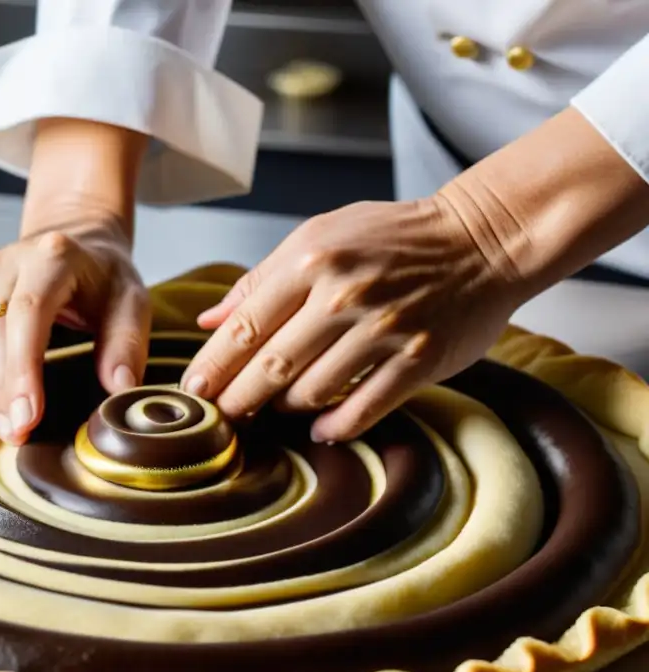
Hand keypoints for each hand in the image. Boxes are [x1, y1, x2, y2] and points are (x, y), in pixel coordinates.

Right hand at [0, 218, 148, 444]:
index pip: (26, 314)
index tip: (30, 415)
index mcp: (50, 258)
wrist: (74, 248)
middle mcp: (2, 265)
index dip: (23, 369)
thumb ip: (127, 343)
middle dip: (2, 393)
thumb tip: (119, 387)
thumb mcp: (131, 303)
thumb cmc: (103, 281)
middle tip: (22, 434)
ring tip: (9, 430)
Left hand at [182, 195, 525, 441]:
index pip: (245, 326)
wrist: (483, 239)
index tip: (194, 391)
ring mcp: (384, 330)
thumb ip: (261, 280)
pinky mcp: (418, 361)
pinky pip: (362, 409)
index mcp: (311, 260)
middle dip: (237, 399)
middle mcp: (344, 295)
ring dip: (286, 409)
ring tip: (276, 410)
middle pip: (271, 365)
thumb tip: (209, 321)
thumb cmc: (394, 238)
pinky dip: (334, 427)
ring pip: (312, 391)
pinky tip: (319, 430)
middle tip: (222, 418)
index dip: (213, 365)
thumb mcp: (320, 237)